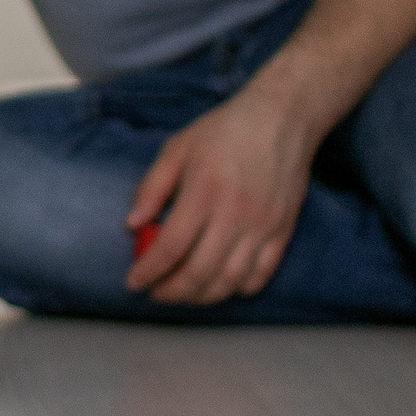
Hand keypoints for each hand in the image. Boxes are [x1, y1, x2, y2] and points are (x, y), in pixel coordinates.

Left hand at [124, 92, 317, 304]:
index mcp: (204, 192)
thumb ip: (152, 187)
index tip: (133, 282)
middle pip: (200, 272)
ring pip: (231, 280)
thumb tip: (132, 224)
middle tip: (156, 294)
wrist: (283, 118)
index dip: (149, 271)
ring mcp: (263, 226)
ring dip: (203, 297)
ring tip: (184, 294)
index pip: (171, 246)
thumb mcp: (177, 148)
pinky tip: (221, 286)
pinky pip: (262, 273)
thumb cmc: (224, 130)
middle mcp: (235, 214)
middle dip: (173, 292)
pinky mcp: (283, 230)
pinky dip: (239, 288)